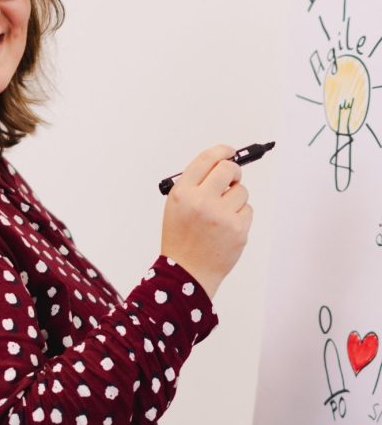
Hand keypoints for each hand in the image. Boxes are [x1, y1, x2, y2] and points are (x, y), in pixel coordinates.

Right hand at [160, 144, 252, 298]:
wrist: (185, 273)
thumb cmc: (181, 240)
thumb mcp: (176, 207)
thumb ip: (195, 185)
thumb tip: (222, 163)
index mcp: (182, 193)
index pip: (207, 159)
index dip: (222, 151)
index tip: (230, 152)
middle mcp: (201, 201)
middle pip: (229, 169)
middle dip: (233, 172)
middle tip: (231, 181)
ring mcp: (221, 215)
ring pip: (241, 191)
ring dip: (235, 199)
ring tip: (221, 216)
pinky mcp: (237, 229)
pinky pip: (247, 210)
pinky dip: (240, 217)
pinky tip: (226, 229)